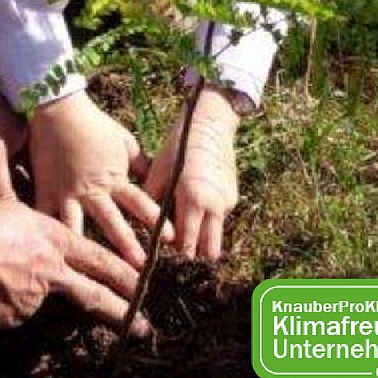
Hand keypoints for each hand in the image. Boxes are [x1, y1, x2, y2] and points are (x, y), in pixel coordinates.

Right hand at [0, 198, 149, 336]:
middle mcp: (49, 271)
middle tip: (145, 326)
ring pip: (36, 298)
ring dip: (20, 291)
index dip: (122, 270)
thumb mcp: (6, 210)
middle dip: (122, 309)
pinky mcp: (12, 319)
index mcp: (51, 238)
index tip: (143, 280)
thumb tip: (29, 240)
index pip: (96, 256)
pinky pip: (10, 310)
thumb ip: (27, 228)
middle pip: (93, 292)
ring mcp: (32, 299)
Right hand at [28, 91, 160, 267]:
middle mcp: (93, 192)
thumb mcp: (125, 142)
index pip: (140, 203)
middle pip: (113, 225)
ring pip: (79, 230)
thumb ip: (141, 164)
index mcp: (115, 179)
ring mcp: (67, 195)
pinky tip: (46, 257)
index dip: (155, 220)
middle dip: (127, 250)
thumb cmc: (94, 124)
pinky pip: (46, 219)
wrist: (58, 109)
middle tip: (140, 273)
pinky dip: (46, 237)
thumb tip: (157, 180)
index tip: (172, 240)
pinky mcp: (45, 193)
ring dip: (88, 253)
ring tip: (92, 278)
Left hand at [145, 87, 239, 260]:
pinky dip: (208, 219)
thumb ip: (152, 201)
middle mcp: (214, 206)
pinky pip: (220, 219)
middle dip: (195, 253)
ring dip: (203, 237)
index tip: (166, 249)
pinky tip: (196, 204)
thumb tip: (145, 226)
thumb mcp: (158, 171)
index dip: (176, 251)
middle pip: (209, 251)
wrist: (209, 125)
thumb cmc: (177, 146)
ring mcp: (227, 203)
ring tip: (186, 224)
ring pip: (216, 236)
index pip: (187, 244)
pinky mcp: (233, 197)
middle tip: (179, 244)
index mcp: (192, 200)